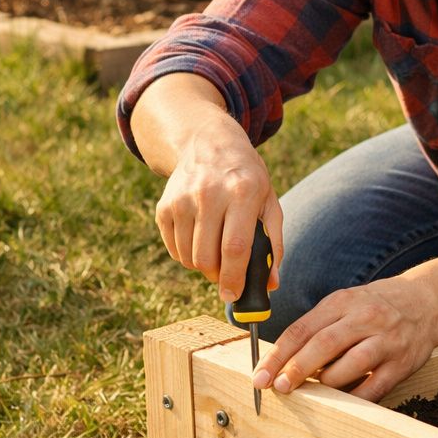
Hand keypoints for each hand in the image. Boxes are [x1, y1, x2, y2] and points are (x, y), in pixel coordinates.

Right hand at [155, 127, 281, 300]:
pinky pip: (174, 249)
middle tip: (227, 273)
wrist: (208, 142)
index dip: (234, 277)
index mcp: (242, 192)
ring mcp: (181, 199)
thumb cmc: (246, 178)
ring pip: (188, 258)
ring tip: (215, 250)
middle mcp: (208, 194)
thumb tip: (270, 284)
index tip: (234, 295)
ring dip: (203, 266)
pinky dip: (187, 255)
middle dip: (218, 275)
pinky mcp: (164, 206)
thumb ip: (274, 243)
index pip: (235, 247)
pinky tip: (200, 238)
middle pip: (207, 257)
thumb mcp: (268, 202)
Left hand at [252, 275, 437, 402]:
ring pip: (350, 366)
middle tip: (278, 387)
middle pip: (324, 345)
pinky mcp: (402, 364)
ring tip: (310, 394)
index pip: (302, 329)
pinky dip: (353, 399)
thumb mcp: (344, 303)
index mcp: (342, 302)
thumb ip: (316, 327)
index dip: (278, 354)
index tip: (261, 374)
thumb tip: (281, 360)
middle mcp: (365, 319)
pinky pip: (374, 387)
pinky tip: (339, 404)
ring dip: (325, 384)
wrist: (427, 302)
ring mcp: (386, 341)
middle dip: (296, 369)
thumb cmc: (375, 306)